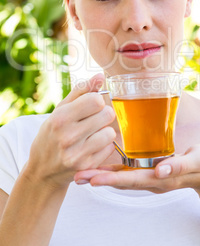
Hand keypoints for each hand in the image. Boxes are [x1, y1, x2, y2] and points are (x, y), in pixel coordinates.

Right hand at [24, 73, 115, 188]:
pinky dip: (104, 146)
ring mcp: (77, 154)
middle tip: (93, 120)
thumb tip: (100, 75)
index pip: (96, 100)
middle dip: (103, 115)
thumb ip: (81, 90)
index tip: (90, 106)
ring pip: (110, 133)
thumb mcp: (60, 109)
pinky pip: (109, 149)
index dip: (96, 101)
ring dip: (105, 131)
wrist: (42, 170)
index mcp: (60, 118)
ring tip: (92, 134)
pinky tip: (91, 147)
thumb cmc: (52, 134)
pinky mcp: (86, 167)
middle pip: (107, 114)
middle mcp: (68, 136)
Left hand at [74, 143, 199, 195]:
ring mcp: (151, 177)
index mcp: (162, 178)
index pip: (133, 180)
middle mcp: (152, 180)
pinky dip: (113, 170)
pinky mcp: (151, 172)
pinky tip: (100, 167)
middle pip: (122, 181)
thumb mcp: (198, 161)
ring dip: (102, 175)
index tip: (93, 178)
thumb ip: (180, 165)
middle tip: (77, 177)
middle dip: (99, 178)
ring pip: (123, 177)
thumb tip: (160, 170)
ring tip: (81, 174)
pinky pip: (129, 172)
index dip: (113, 178)